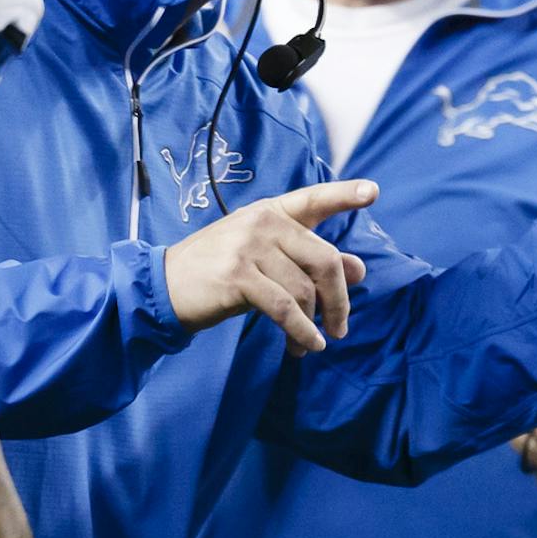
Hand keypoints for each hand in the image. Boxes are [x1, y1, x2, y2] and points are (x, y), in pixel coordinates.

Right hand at [163, 181, 376, 354]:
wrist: (165, 287)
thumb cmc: (220, 274)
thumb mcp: (266, 260)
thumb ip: (309, 260)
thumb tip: (360, 269)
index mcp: (271, 211)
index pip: (313, 199)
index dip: (344, 194)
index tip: (372, 192)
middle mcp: (262, 222)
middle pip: (324, 258)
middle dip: (338, 299)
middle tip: (341, 327)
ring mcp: (248, 246)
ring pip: (304, 289)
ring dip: (313, 324)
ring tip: (309, 345)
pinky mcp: (237, 275)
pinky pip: (284, 308)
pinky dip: (300, 331)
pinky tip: (305, 345)